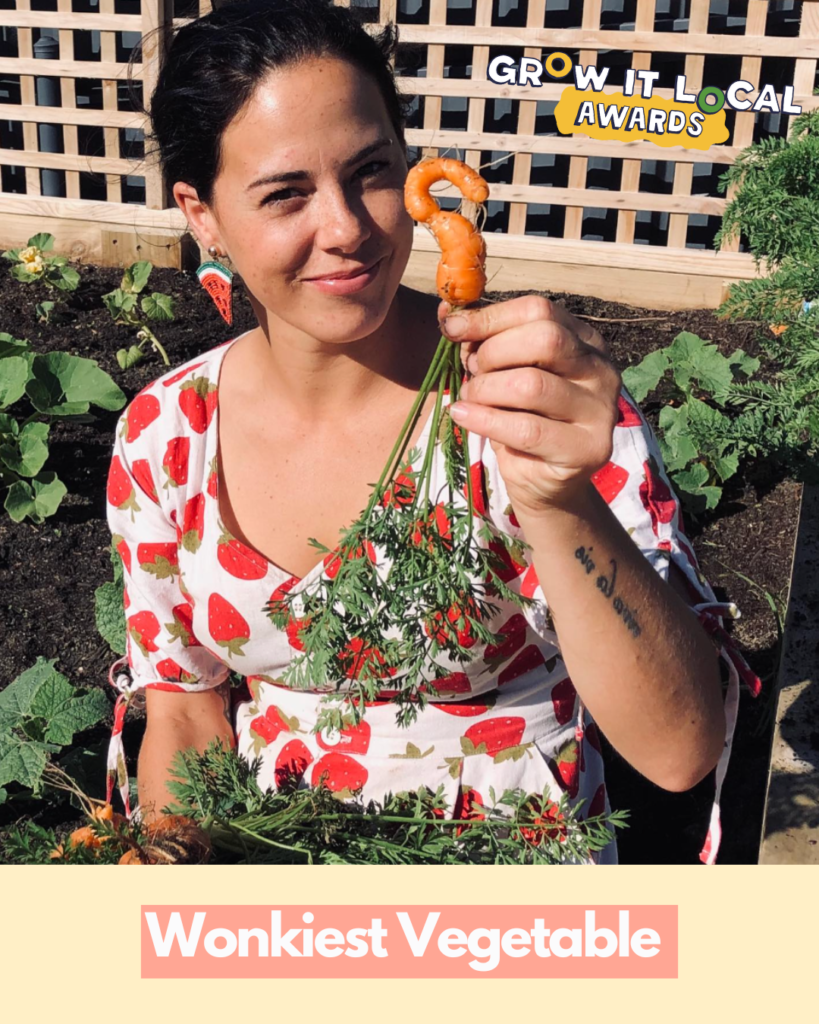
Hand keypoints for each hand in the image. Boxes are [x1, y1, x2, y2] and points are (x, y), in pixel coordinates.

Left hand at [438, 295, 620, 516]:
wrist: (542, 482)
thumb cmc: (520, 419)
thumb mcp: (503, 374)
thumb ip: (483, 342)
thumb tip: (447, 314)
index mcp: (584, 341)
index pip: (539, 310)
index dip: (490, 317)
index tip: (451, 329)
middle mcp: (601, 370)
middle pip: (544, 339)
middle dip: (493, 353)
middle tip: (472, 374)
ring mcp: (600, 410)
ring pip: (532, 385)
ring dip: (486, 390)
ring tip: (470, 400)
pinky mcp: (587, 448)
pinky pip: (526, 429)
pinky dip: (485, 420)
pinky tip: (464, 416)